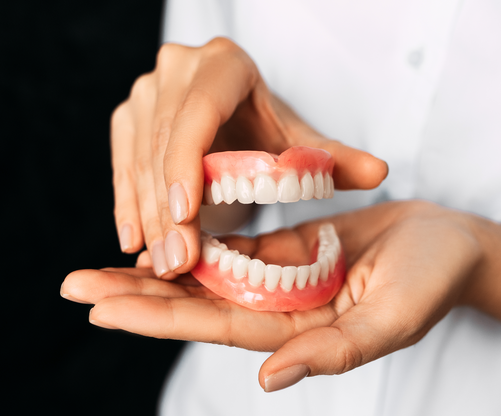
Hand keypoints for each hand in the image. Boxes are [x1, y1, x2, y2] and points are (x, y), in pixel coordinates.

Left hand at [63, 202, 485, 390]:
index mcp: (297, 332)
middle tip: (73, 285)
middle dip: (136, 294)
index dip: (158, 316)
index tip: (103, 306)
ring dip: (155, 267)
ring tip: (100, 260)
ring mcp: (279, 279)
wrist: (452, 243)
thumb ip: (335, 350)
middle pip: (195, 303)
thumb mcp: (392, 318)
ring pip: (206, 274)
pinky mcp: (286, 250)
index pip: (214, 326)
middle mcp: (278, 309)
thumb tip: (267, 380)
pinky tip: (160, 232)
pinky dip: (194, 239)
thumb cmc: (433, 280)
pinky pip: (232, 245)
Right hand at [111, 37, 387, 276]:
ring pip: (137, 158)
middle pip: (163, 143)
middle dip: (167, 208)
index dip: (186, 162)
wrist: (233, 114)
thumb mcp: (298, 142)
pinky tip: (134, 243)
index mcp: (223, 66)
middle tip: (178, 263)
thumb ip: (333, 159)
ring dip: (146, 215)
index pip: (198, 113)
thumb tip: (379, 174)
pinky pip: (121, 166)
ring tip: (160, 263)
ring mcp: (146, 92)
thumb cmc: (267, 129)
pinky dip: (127, 205)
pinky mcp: (128, 118)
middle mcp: (177, 70)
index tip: (186, 214)